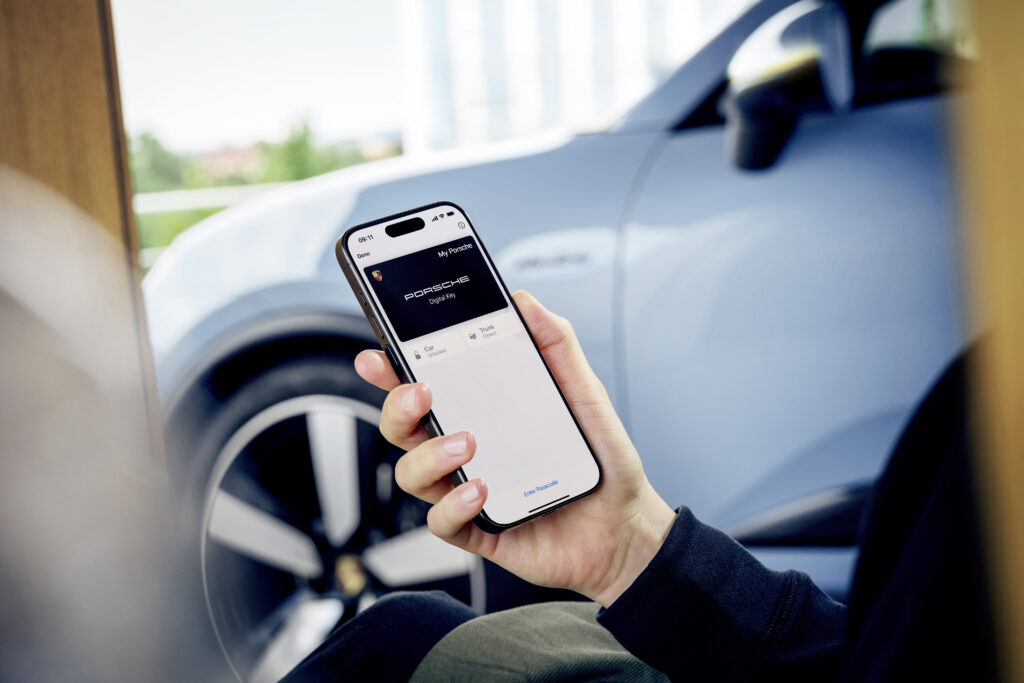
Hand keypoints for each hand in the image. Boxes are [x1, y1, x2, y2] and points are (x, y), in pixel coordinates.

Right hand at [354, 291, 675, 606]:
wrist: (629, 525)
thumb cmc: (601, 461)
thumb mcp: (583, 394)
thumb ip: (556, 345)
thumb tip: (526, 302)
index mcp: (480, 413)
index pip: (421, 388)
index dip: (391, 371)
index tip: (379, 355)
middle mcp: (466, 451)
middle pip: (401, 428)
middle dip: (398, 406)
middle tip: (423, 392)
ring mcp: (467, 491)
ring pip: (411, 474)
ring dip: (428, 455)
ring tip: (467, 443)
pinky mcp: (479, 530)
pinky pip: (442, 522)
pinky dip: (453, 504)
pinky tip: (480, 488)